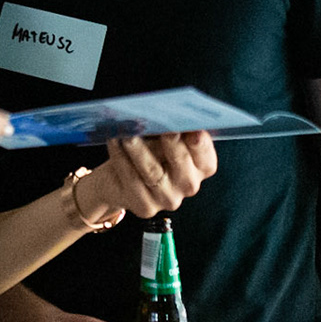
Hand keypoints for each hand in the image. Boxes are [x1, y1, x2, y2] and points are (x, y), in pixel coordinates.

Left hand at [84, 131, 217, 218]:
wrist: (119, 180)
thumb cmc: (147, 150)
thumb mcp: (160, 137)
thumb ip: (167, 128)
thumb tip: (163, 115)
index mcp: (201, 166)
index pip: (206, 156)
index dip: (200, 142)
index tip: (191, 128)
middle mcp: (189, 185)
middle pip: (181, 162)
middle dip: (171, 142)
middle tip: (162, 127)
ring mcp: (168, 199)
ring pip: (153, 172)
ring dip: (139, 150)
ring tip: (128, 135)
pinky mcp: (146, 207)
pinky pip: (131, 180)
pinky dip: (121, 159)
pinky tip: (114, 142)